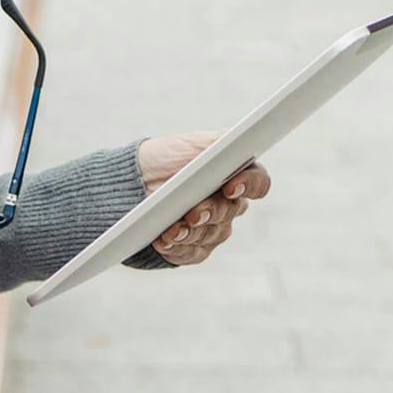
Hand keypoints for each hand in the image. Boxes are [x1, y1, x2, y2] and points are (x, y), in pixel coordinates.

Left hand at [137, 132, 271, 265]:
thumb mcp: (194, 143)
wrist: (134, 182)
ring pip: (210, 235)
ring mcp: (213, 228)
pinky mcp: (194, 248)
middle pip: (230, 212)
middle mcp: (229, 205)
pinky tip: (163, 241)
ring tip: (171, 230)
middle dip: (210, 212)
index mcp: (236, 176)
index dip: (248, 185)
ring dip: (190, 232)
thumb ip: (222, 141)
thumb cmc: (168, 159)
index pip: (257, 183)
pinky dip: (177, 248)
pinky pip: (192, 252)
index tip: (230, 186)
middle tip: (194, 213)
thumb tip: (240, 140)